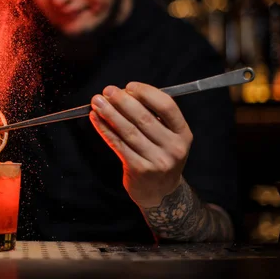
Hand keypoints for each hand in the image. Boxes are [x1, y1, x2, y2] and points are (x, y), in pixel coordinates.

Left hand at [89, 82, 193, 208]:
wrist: (160, 192)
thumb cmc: (160, 155)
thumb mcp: (167, 136)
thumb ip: (152, 116)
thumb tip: (124, 93)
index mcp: (183, 133)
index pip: (167, 106)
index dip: (147, 93)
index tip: (129, 86)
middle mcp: (173, 147)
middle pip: (144, 118)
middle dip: (123, 101)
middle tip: (108, 90)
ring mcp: (157, 160)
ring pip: (128, 131)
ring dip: (110, 113)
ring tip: (97, 101)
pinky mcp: (139, 169)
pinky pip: (118, 145)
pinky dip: (105, 130)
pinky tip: (96, 119)